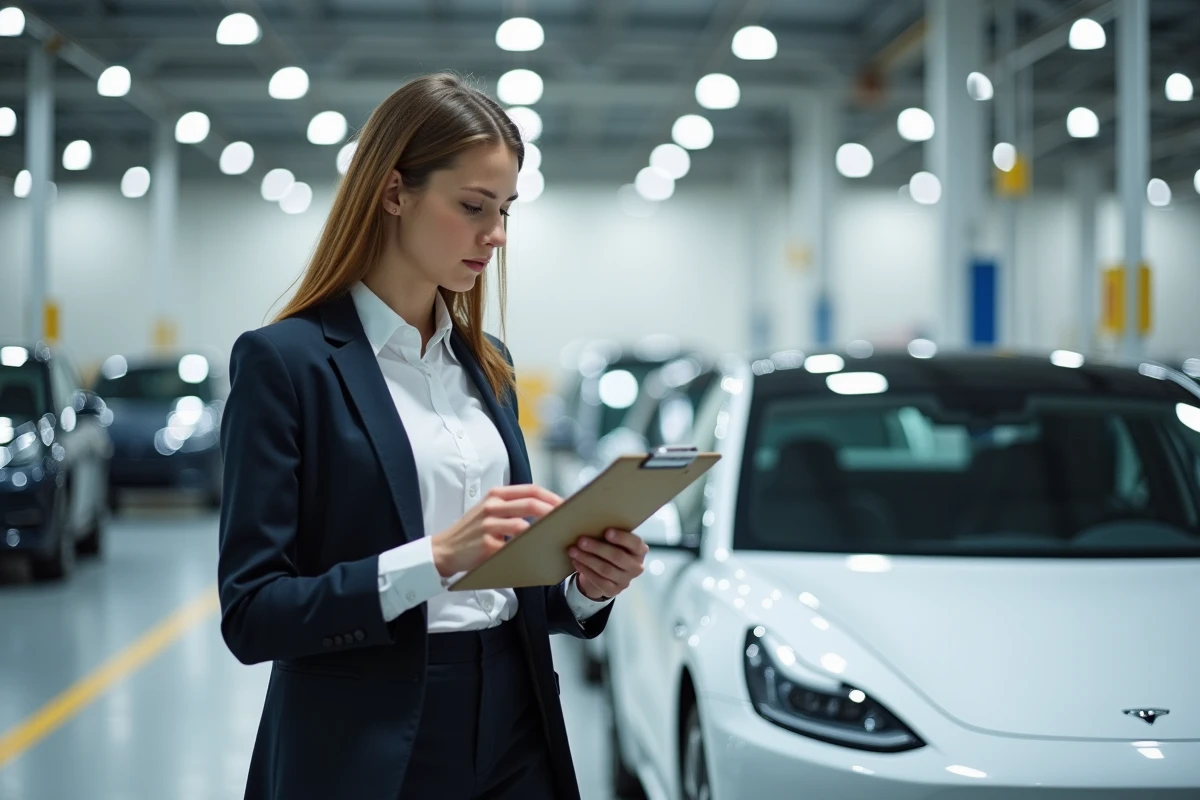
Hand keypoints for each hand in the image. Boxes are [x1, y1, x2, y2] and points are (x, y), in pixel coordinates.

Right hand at [431, 485, 561, 576]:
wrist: (444, 549)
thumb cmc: (471, 531)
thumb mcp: (488, 511)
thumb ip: (511, 507)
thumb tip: (546, 510)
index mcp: (495, 495)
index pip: (531, 490)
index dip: (552, 496)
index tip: (566, 504)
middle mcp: (491, 506)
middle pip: (531, 504)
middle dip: (553, 511)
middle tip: (568, 520)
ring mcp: (488, 526)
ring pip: (524, 525)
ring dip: (543, 532)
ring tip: (556, 537)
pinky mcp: (486, 546)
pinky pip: (513, 547)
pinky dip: (527, 549)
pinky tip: (537, 553)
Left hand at [568, 528, 647, 600]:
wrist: (606, 573)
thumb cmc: (611, 548)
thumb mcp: (615, 541)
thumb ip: (610, 533)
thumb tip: (590, 521)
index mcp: (640, 550)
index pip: (635, 543)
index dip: (621, 538)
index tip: (607, 531)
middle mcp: (636, 566)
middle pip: (617, 556)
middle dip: (597, 548)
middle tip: (581, 540)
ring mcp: (626, 580)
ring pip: (605, 569)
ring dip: (587, 559)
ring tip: (573, 550)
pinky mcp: (614, 590)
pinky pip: (599, 581)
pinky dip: (586, 570)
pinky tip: (576, 562)